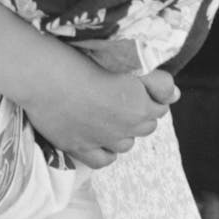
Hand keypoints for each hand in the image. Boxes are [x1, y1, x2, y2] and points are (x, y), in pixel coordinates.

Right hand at [21, 52, 176, 167]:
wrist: (43, 76)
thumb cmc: (80, 59)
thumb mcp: (122, 60)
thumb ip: (154, 80)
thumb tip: (175, 95)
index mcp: (139, 102)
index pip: (163, 100)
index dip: (154, 89)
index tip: (141, 80)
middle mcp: (125, 127)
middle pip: (147, 124)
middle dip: (142, 110)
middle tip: (123, 93)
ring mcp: (102, 140)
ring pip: (127, 143)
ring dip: (125, 130)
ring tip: (110, 113)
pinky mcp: (79, 148)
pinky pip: (104, 159)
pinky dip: (106, 150)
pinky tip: (99, 136)